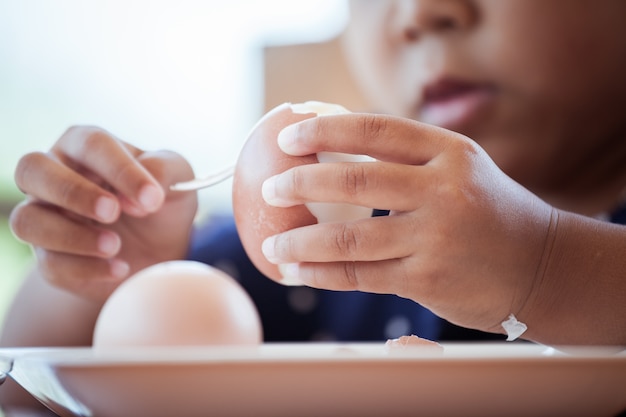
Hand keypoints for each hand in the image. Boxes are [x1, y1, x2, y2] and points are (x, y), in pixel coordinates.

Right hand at [10, 126, 197, 301]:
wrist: (159, 252)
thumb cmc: (162, 203)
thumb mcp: (178, 180)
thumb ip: (166, 170)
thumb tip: (148, 186)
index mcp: (85, 145)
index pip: (91, 145)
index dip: (120, 170)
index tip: (151, 197)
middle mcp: (54, 174)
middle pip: (33, 169)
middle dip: (73, 192)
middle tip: (113, 212)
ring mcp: (44, 216)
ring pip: (27, 220)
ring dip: (71, 235)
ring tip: (115, 245)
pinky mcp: (48, 256)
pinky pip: (49, 262)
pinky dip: (85, 267)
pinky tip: (119, 268)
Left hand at [260, 113, 553, 334]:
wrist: (540, 264)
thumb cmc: (487, 211)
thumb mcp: (459, 168)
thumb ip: (407, 159)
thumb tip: (331, 151)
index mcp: (449, 152)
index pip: (376, 130)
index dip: (325, 130)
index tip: (288, 138)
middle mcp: (442, 191)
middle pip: (354, 182)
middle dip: (301, 184)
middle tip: (270, 188)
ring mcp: (435, 238)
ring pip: (349, 239)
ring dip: (300, 241)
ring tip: (272, 242)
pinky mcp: (427, 280)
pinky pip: (360, 276)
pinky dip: (321, 274)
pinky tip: (296, 271)